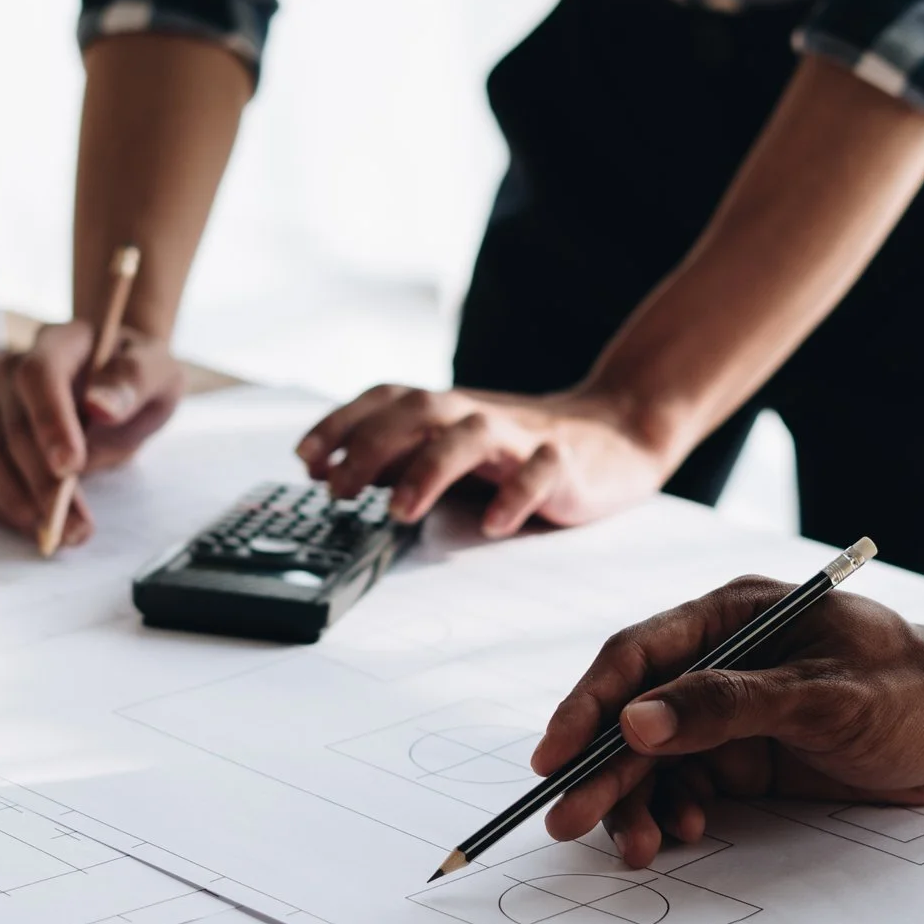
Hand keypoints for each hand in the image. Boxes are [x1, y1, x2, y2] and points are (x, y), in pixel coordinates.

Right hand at [0, 323, 183, 546]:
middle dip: (44, 484)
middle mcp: (13, 374)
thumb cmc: (138, 377)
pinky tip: (39, 529)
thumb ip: (134, 382)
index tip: (71, 466)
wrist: (120, 387)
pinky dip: (4, 511)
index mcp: (56, 344)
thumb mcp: (159, 371)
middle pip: (13, 428)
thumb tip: (102, 406)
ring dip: (20, 504)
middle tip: (77, 526)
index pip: (38, 375)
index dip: (50, 421)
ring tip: (63, 534)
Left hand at [296, 385, 677, 536]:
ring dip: (429, 468)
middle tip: (340, 491)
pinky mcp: (564, 462)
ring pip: (470, 435)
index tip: (306, 460)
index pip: (386, 399)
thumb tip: (332, 472)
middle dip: (371, 447)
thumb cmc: (522, 447)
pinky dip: (513, 494)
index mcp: (449, 407)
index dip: (341, 423)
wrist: (617, 432)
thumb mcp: (454, 447)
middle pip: (418, 411)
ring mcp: (520, 435)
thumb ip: (399, 456)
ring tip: (400, 511)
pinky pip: (538, 471)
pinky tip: (494, 524)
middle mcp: (478, 413)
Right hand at [528, 578, 923, 867]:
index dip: (586, 706)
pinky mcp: (748, 756)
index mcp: (732, 617)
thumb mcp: (826, 697)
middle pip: (633, 714)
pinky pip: (687, 785)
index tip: (554, 758)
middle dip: (599, 770)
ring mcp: (731, 711)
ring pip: (654, 758)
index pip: (636, 656)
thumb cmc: (917, 688)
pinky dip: (674, 812)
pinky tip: (685, 834)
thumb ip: (729, 706)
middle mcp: (719, 660)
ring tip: (639, 848)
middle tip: (568, 824)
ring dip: (635, 801)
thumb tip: (635, 722)